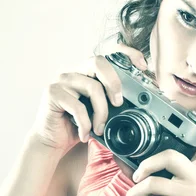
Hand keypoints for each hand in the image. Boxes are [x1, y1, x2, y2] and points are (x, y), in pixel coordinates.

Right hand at [29, 42, 147, 154]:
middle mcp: (75, 72)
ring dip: (101, 112)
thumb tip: (140, 102)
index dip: (128, 54)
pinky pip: (77, 106)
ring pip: (92, 87)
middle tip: (118, 104)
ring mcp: (62, 80)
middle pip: (99, 62)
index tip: (143, 67)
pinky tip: (85, 134)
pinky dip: (85, 123)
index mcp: (88, 72)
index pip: (109, 54)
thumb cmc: (78, 125)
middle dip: (114, 83)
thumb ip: (113, 102)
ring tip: (100, 128)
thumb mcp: (100, 112)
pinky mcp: (52, 92)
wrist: (52, 141)